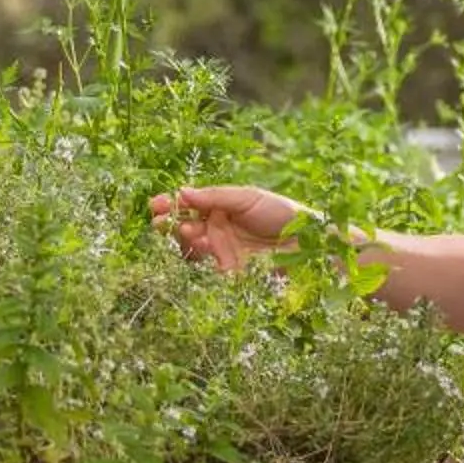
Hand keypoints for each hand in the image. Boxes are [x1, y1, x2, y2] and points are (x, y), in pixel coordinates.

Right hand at [148, 184, 312, 273]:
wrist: (309, 242)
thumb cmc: (281, 212)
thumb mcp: (247, 197)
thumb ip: (215, 196)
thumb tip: (182, 191)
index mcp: (221, 206)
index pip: (189, 204)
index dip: (171, 204)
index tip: (155, 205)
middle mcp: (218, 227)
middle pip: (186, 225)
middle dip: (170, 223)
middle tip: (160, 223)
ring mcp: (223, 249)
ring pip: (193, 245)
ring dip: (185, 238)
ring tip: (188, 230)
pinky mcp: (230, 271)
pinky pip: (207, 267)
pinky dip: (201, 257)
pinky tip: (203, 246)